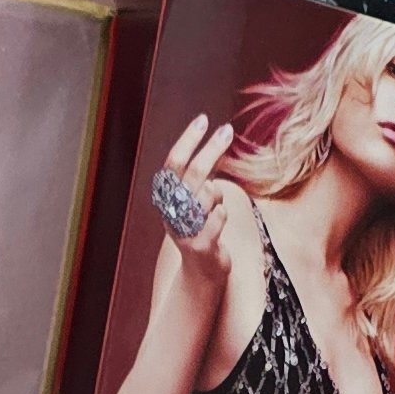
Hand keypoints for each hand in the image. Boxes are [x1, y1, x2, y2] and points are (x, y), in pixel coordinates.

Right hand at [154, 115, 240, 307]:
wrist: (202, 274)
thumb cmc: (202, 232)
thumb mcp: (198, 201)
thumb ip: (203, 176)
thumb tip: (218, 141)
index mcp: (167, 200)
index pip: (174, 163)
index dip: (187, 140)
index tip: (203, 120)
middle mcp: (171, 212)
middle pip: (192, 174)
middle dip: (210, 149)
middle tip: (227, 130)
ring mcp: (184, 230)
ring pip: (208, 194)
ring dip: (217, 195)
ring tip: (214, 207)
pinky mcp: (200, 246)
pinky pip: (218, 217)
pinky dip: (222, 214)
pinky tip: (218, 222)